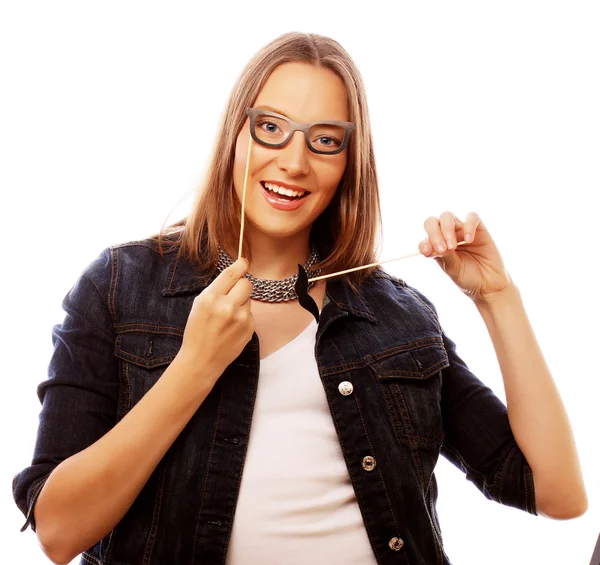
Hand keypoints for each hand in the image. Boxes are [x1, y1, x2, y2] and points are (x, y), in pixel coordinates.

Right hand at [177, 257, 254, 382]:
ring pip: (248, 299)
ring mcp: (241, 319)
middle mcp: (227, 306)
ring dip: (241, 304)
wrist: (201, 360)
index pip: (231, 274)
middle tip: (233, 294)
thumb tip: (235, 275)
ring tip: (228, 318)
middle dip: (241, 286)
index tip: (244, 261)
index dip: (240, 265)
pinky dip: (243, 318)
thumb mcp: (199, 305)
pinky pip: (250, 314)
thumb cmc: (197, 331)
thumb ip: (217, 290)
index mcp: (210, 298)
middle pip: (247, 284)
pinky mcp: (249, 329)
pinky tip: (232, 328)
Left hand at [418, 211, 513, 301]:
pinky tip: (468, 240)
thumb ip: (442, 255)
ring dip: (447, 230)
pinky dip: (468, 226)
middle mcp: (446, 235)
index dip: (425, 242)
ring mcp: (461, 230)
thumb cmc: (466, 277)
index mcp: (436, 245)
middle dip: (434, 233)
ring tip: (452, 247)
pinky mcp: (478, 229)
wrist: (487, 284)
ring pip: (447, 217)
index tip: (429, 253)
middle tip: (442, 249)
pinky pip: (471, 217)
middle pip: (433, 222)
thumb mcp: (451, 268)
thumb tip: (427, 244)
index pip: (425, 237)